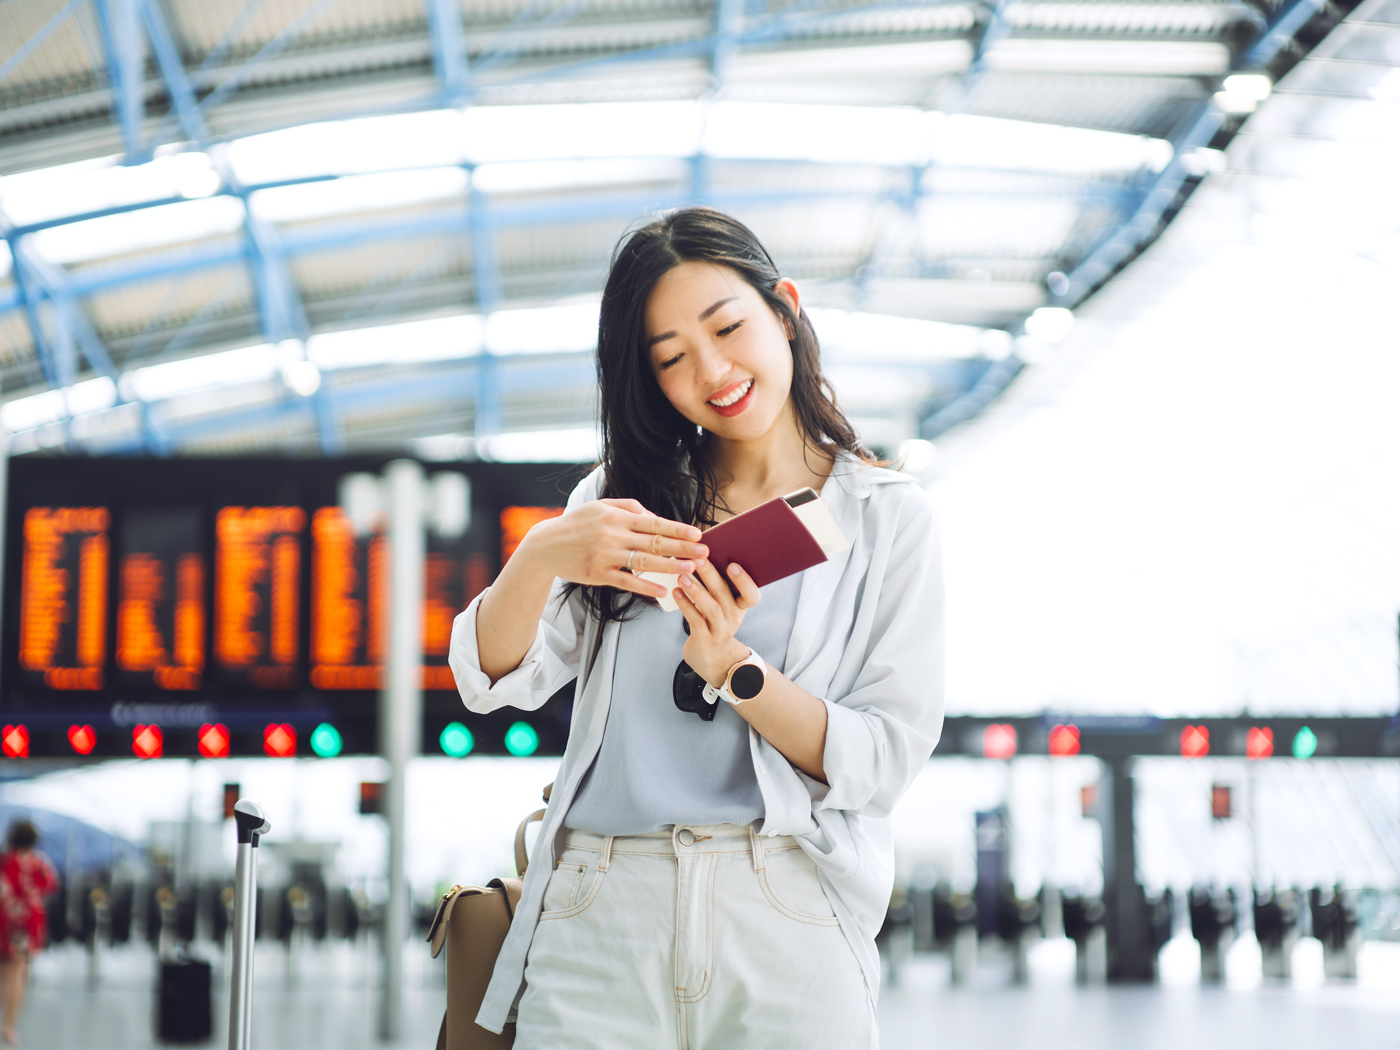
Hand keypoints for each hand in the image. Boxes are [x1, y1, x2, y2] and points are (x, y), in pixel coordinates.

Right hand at [516, 498, 707, 599]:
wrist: (546, 546)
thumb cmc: (577, 524)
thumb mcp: (601, 506)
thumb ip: (630, 508)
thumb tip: (656, 517)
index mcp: (616, 516)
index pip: (654, 522)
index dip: (677, 529)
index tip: (697, 534)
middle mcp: (612, 534)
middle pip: (654, 542)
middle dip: (682, 548)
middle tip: (704, 553)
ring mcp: (606, 556)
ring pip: (644, 562)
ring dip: (670, 567)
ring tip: (690, 570)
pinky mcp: (598, 574)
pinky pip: (627, 582)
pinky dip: (646, 587)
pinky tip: (663, 590)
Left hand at [675, 559, 760, 686]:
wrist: (713, 658)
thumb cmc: (715, 624)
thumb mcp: (724, 607)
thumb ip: (719, 586)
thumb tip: (702, 555)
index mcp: (740, 606)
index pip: (752, 595)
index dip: (744, 580)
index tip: (732, 564)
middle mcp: (733, 618)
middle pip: (724, 594)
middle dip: (710, 575)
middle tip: (698, 559)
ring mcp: (719, 630)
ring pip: (711, 608)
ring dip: (696, 590)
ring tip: (682, 576)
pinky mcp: (704, 639)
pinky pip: (695, 620)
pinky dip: (685, 605)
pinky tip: (676, 592)